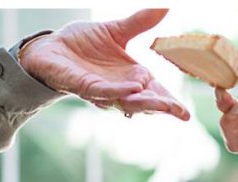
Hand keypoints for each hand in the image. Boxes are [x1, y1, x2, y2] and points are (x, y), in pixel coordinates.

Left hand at [19, 9, 189, 120]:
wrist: (51, 47)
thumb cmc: (82, 43)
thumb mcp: (115, 31)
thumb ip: (139, 23)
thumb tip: (165, 7)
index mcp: (132, 76)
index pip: (156, 92)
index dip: (171, 103)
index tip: (186, 114)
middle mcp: (120, 87)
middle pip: (145, 102)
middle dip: (162, 107)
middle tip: (181, 113)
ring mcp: (102, 90)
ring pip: (126, 101)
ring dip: (145, 104)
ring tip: (163, 105)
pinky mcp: (84, 87)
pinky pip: (102, 91)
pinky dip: (118, 91)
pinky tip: (133, 88)